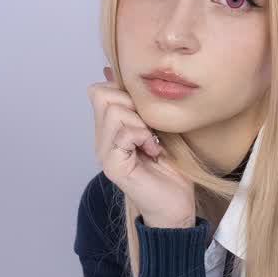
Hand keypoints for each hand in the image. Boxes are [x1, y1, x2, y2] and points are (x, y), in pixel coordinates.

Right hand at [89, 69, 196, 227]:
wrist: (177, 205)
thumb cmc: (171, 168)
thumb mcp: (156, 126)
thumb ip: (140, 105)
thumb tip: (115, 71)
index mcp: (109, 130)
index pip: (99, 91)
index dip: (125, 94)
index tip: (146, 116)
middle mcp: (102, 140)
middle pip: (103, 95)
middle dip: (133, 105)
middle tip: (149, 130)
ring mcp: (104, 153)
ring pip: (114, 112)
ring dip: (140, 123)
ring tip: (151, 142)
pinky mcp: (113, 166)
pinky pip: (123, 133)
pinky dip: (143, 137)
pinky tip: (153, 151)